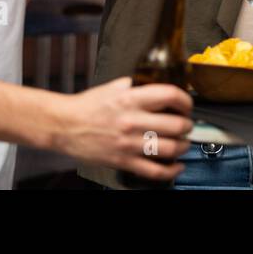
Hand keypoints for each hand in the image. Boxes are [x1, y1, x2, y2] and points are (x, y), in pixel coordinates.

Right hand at [49, 77, 192, 180]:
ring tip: (183, 143)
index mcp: (131, 98)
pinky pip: (155, 171)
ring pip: (171, 149)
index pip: (171, 96)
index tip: (187, 105)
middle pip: (177, 125)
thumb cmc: (87, 106)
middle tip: (186, 125)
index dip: (186, 101)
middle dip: (187, 125)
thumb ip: (136, 85)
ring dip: (183, 146)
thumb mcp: (113, 86)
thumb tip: (156, 82)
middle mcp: (133, 121)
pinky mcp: (124, 161)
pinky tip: (177, 166)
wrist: (64, 125)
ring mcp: (129, 143)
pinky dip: (172, 171)